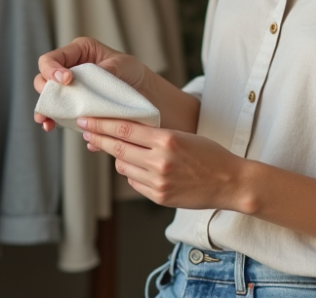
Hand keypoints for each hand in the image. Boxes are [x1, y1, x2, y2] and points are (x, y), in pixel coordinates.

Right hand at [33, 37, 149, 131]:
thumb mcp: (122, 65)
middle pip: (43, 78)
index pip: (52, 59)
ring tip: (46, 120)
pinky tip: (52, 126)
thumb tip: (95, 78)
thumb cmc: (132, 71)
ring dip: (45, 109)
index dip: (52, 69)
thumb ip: (107, 70)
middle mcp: (68, 69)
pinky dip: (53, 120)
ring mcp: (69, 89)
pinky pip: (57, 113)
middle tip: (54, 101)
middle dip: (45, 91)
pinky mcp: (73, 106)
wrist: (143, 92)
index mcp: (77, 52)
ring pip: (48, 97)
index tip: (66, 80)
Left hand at [79, 117, 250, 211]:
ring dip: (119, 157)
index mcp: (167, 140)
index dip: (102, 124)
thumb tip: (126, 133)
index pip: (125, 129)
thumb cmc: (209, 154)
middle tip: (86, 130)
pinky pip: (134, 183)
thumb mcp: (183, 135)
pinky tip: (141, 168)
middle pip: (118, 148)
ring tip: (123, 151)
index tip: (87, 119)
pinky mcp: (159, 197)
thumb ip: (155, 136)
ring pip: (123, 167)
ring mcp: (158, 182)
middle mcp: (160, 162)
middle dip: (98, 137)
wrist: (230, 182)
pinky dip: (133, 174)